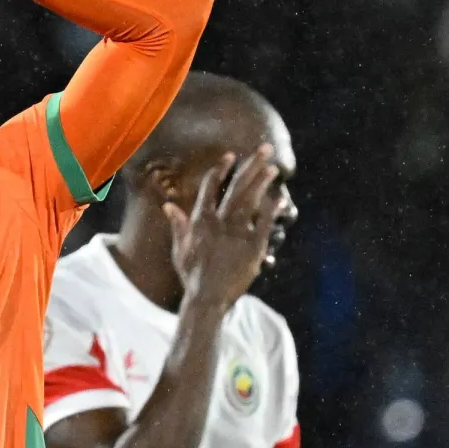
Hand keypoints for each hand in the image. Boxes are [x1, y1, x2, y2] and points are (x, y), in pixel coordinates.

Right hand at [163, 146, 281, 311]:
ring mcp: (237, 233)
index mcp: (200, 220)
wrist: (207, 298)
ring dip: (263, 182)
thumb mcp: (180, 248)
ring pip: (252, 201)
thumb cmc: (191, 275)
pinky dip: (272, 210)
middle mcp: (219, 222)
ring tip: (273, 168)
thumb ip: (178, 225)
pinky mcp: (253, 246)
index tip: (231, 156)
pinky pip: (265, 223)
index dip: (221, 169)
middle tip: (265, 148)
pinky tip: (279, 199)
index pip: (210, 186)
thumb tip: (169, 206)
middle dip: (251, 165)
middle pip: (237, 187)